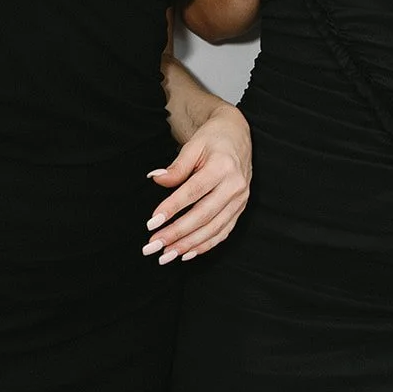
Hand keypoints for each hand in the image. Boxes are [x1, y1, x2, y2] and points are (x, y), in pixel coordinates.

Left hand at [142, 104, 251, 263]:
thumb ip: (177, 166)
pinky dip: (205, 245)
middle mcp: (234, 186)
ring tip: (166, 255)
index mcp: (222, 166)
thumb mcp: (194, 145)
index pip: (193, 192)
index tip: (152, 223)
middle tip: (153, 245)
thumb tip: (156, 179)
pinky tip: (187, 253)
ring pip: (213, 228)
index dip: (172, 208)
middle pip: (203, 215)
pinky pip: (223, 232)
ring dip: (188, 244)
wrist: (238, 136)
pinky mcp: (240, 209)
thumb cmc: (213, 139)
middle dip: (177, 233)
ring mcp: (240, 200)